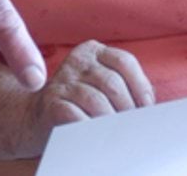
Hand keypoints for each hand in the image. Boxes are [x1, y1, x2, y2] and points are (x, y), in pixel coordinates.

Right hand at [26, 40, 155, 143]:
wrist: (36, 116)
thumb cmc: (80, 103)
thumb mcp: (102, 86)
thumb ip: (124, 87)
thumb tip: (150, 108)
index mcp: (94, 51)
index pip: (124, 62)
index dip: (140, 87)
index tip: (146, 109)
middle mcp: (77, 60)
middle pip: (113, 83)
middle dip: (127, 109)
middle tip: (131, 126)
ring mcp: (62, 80)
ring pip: (97, 101)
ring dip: (111, 122)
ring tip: (116, 133)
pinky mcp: (50, 102)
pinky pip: (76, 116)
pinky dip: (91, 128)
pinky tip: (95, 135)